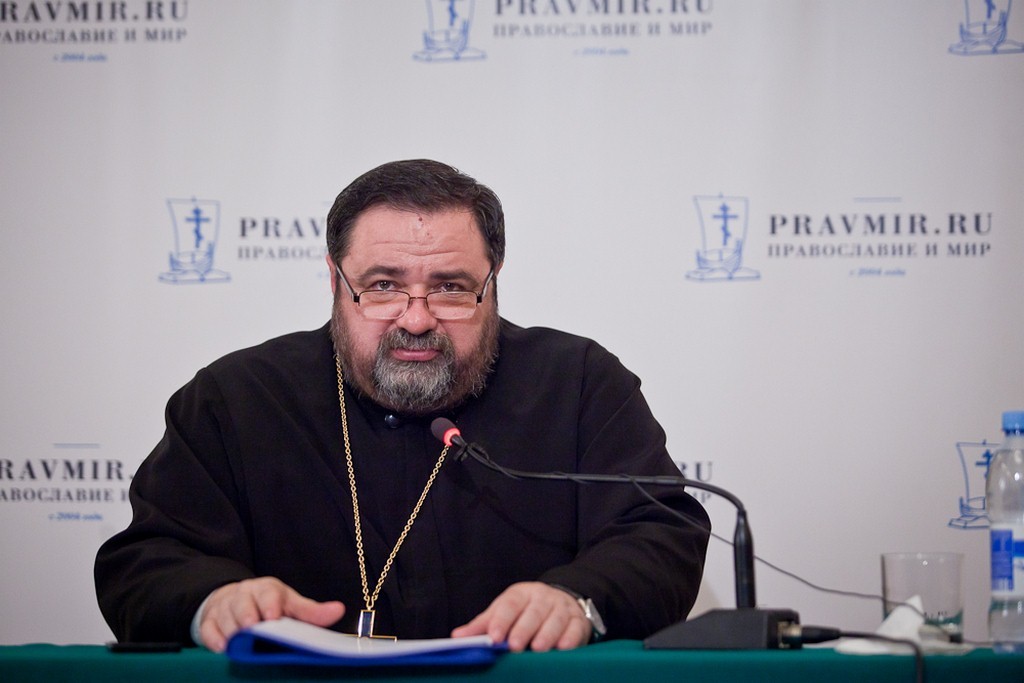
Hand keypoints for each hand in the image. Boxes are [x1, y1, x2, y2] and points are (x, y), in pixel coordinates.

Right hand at [198, 577, 344, 651]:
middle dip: (247, 616)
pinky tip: (221, 648)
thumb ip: (311, 612)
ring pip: (225, 616)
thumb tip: (338, 610)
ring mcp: (225, 607)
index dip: (271, 603)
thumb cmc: (269, 605)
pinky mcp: (209, 621)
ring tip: (237, 642)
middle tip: (253, 627)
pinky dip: (213, 638)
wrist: (234, 599)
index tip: (273, 616)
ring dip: (231, 629)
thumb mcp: (291, 604)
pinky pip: (208, 628)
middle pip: (243, 603)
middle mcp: (244, 595)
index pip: (268, 592)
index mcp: (267, 589)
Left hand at [450, 581, 590, 651]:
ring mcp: (562, 608)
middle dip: (523, 629)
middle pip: (532, 612)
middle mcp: (542, 598)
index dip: (501, 620)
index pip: (510, 604)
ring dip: (547, 634)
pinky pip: (575, 628)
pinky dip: (570, 638)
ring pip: (554, 620)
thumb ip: (483, 625)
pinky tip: (563, 648)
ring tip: (538, 649)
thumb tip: (457, 637)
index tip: (494, 636)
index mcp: (521, 593)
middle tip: (514, 646)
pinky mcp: (578, 620)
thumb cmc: (525, 610)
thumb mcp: (504, 611)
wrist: (561, 601)